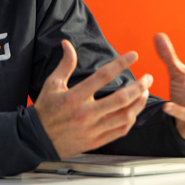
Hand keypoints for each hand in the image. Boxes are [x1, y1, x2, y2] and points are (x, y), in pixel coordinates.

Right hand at [34, 40, 152, 157]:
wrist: (36, 139)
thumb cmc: (45, 110)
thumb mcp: (52, 84)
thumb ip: (65, 64)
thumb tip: (67, 43)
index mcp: (75, 97)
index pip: (103, 76)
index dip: (121, 63)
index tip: (134, 55)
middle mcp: (86, 113)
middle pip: (120, 98)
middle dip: (139, 86)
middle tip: (148, 78)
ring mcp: (92, 129)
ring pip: (124, 116)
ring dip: (139, 103)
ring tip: (145, 92)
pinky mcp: (95, 141)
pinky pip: (119, 131)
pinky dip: (131, 121)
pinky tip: (134, 111)